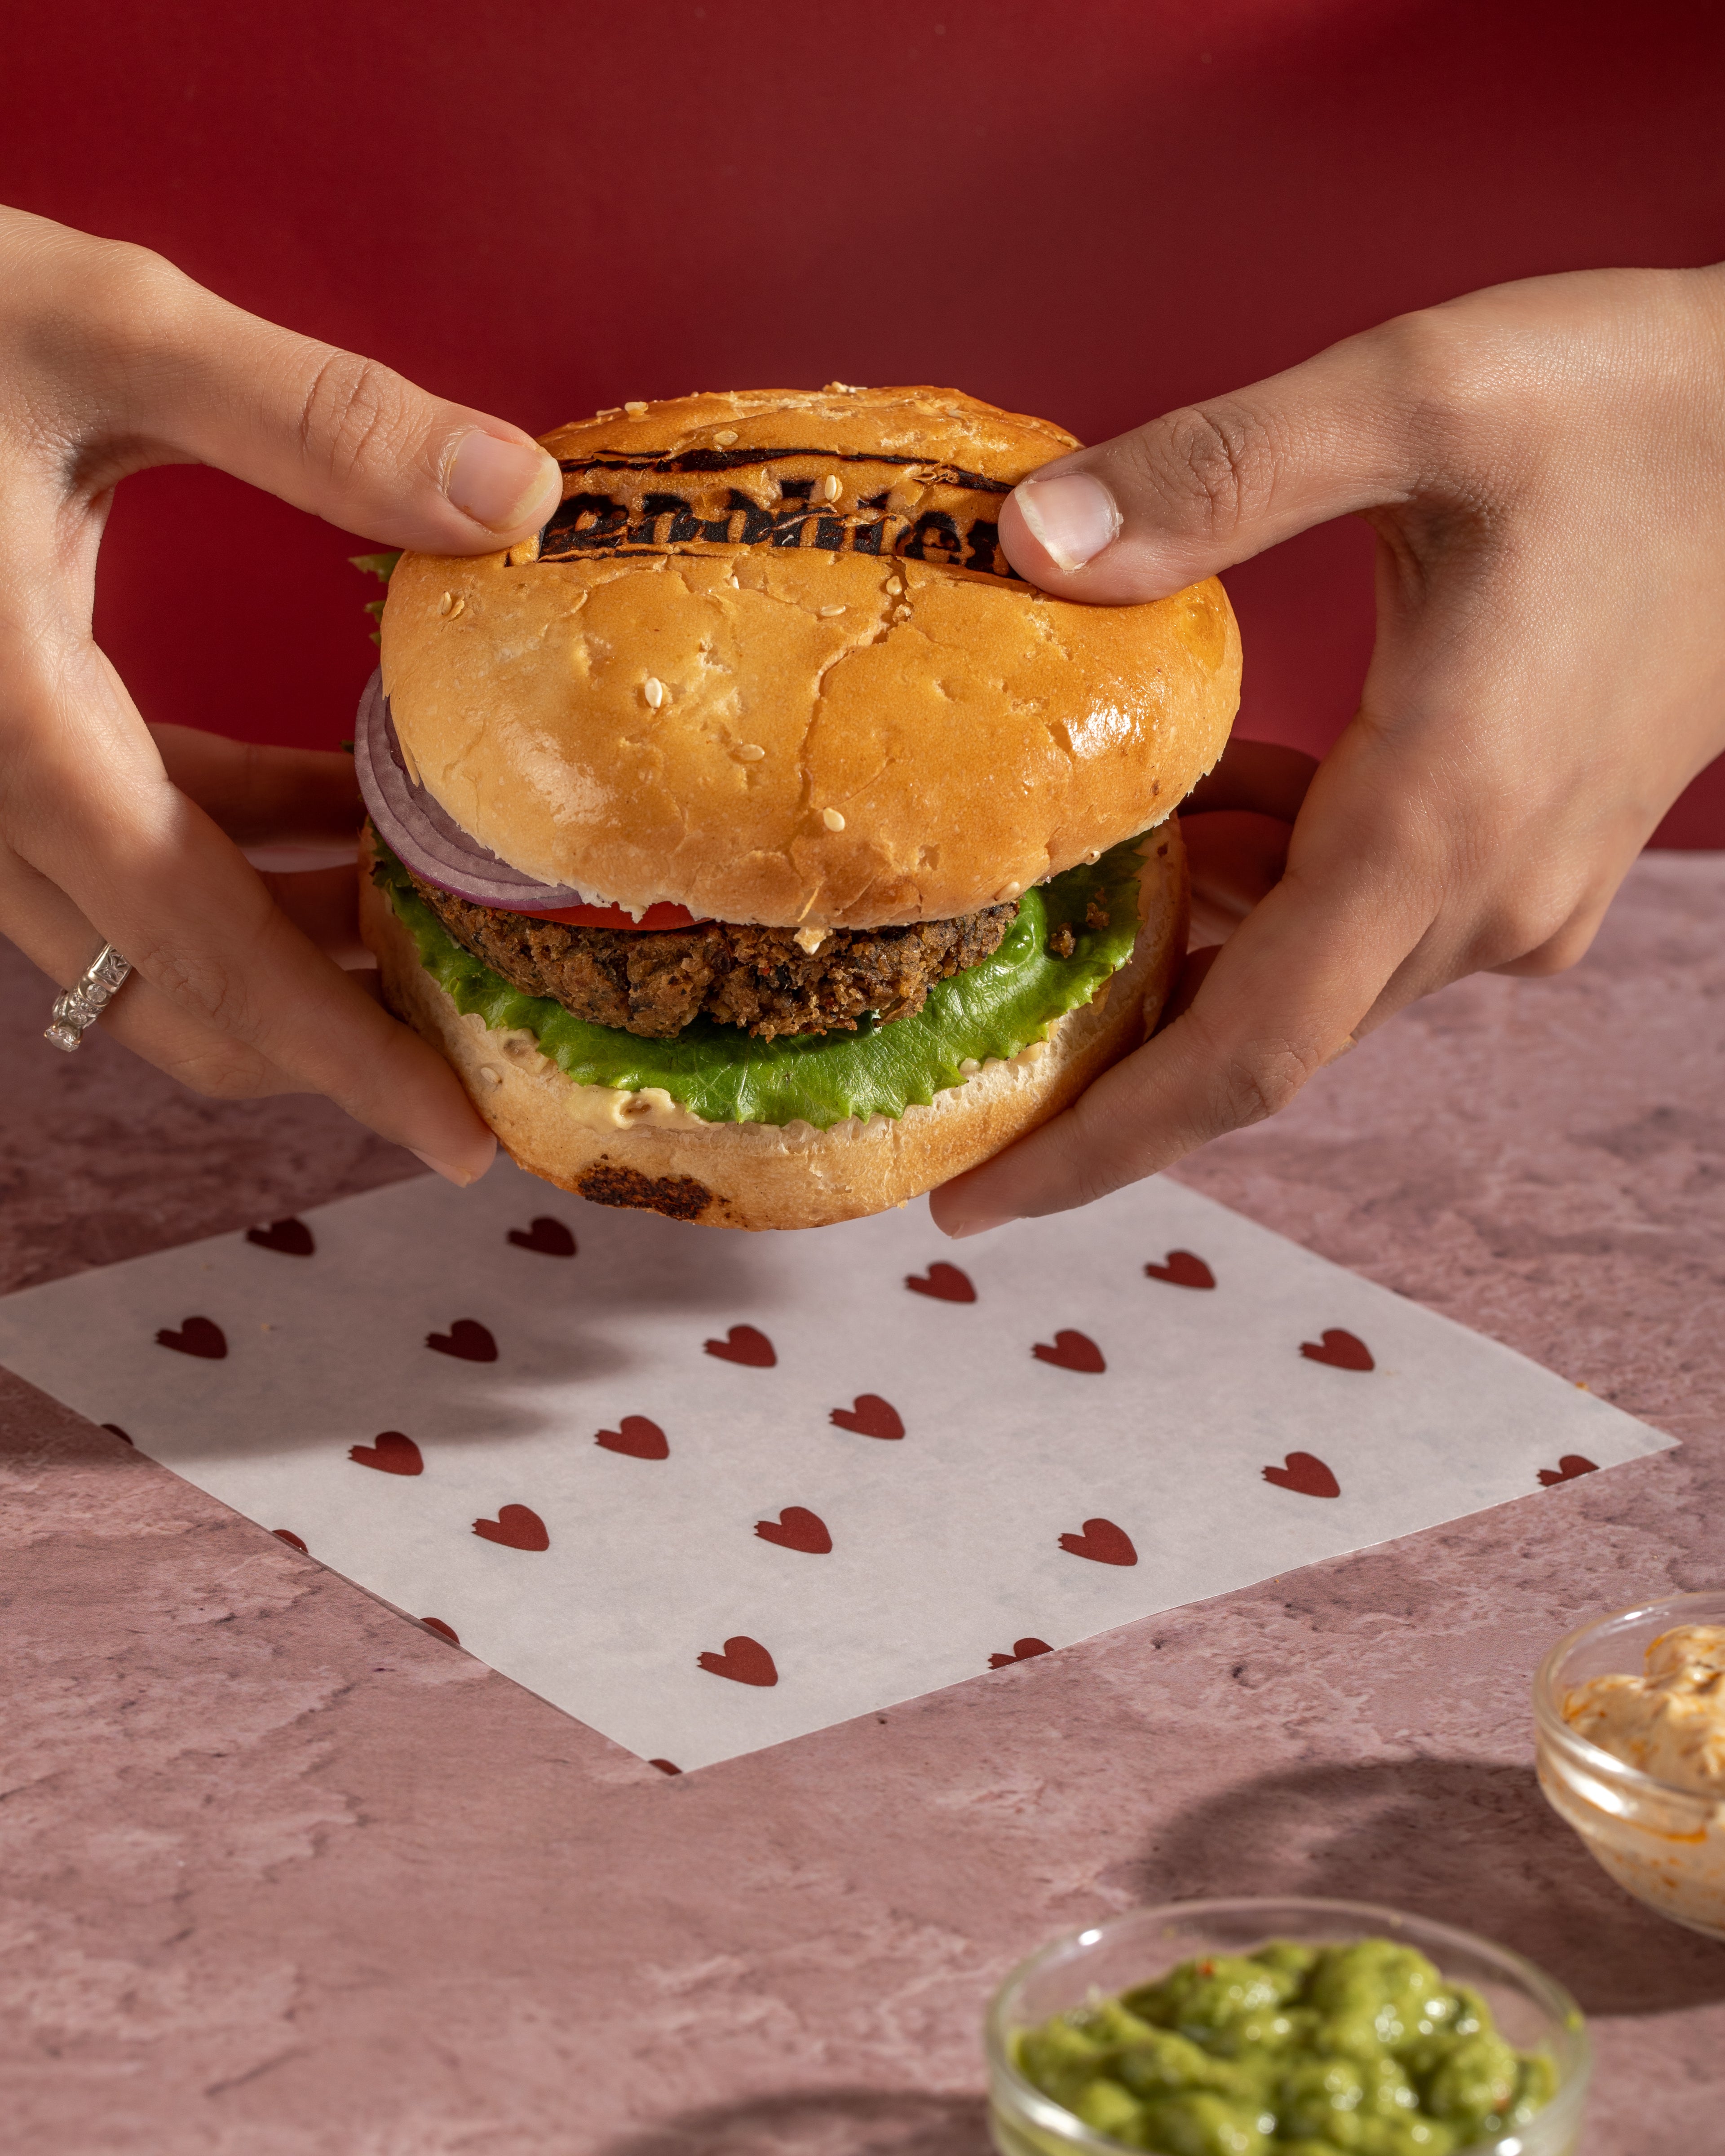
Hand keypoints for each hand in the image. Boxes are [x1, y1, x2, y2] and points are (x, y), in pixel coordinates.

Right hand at [0, 205, 563, 1180]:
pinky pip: (123, 845)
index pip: (204, 946)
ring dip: (294, 941)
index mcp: (10, 726)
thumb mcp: (101, 328)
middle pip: (172, 986)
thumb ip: (313, 420)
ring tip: (444, 918)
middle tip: (480, 1032)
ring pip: (145, 934)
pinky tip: (348, 802)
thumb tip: (518, 499)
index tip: (457, 1136)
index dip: (341, 1053)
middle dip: (327, 1029)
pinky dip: (240, 850)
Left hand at [932, 264, 1724, 1233]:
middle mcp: (1484, 892)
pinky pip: (1369, 914)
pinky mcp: (1538, 844)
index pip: (1239, 1055)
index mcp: (1438, 822)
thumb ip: (1218, 476)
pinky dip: (1267, 887)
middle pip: (1260, 1038)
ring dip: (1185, 948)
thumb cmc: (1642, 404)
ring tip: (1054, 895)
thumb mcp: (1417, 396)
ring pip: (1311, 974)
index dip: (1098, 1145)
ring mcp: (1522, 881)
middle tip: (960, 1054)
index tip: (974, 1202)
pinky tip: (1202, 801)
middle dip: (1108, 1064)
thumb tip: (1031, 543)